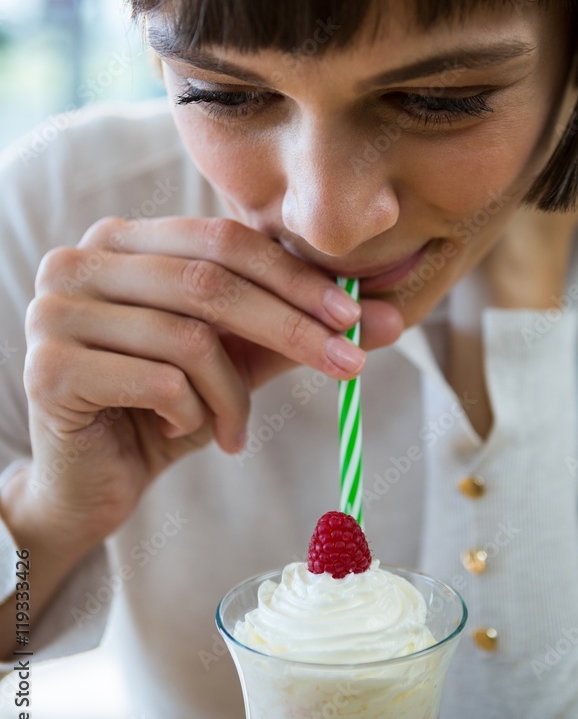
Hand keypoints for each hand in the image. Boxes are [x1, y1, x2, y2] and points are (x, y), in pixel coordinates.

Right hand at [18, 217, 403, 549]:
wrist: (92, 479)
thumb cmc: (164, 408)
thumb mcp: (235, 361)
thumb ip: (296, 331)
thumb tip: (389, 317)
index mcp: (124, 240)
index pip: (222, 239)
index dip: (293, 275)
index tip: (354, 315)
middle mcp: (79, 261)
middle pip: (210, 280)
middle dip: (292, 325)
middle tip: (347, 363)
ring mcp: (55, 312)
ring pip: (188, 336)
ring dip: (232, 394)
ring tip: (235, 429)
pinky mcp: (48, 369)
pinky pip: (157, 381)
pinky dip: (192, 415)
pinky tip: (185, 431)